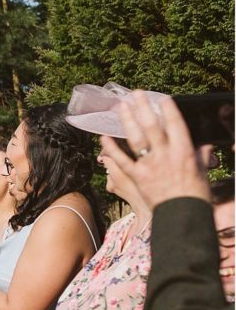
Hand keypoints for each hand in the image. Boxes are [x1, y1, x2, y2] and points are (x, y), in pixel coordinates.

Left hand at [106, 91, 211, 208]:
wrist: (182, 215)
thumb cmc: (195, 195)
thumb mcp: (202, 172)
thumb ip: (201, 156)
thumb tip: (205, 146)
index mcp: (184, 151)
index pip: (175, 125)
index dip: (168, 110)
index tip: (161, 98)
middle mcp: (165, 155)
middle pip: (152, 126)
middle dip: (143, 108)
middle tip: (135, 93)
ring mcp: (149, 165)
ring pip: (135, 139)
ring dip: (127, 121)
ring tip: (120, 107)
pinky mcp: (137, 177)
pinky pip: (121, 160)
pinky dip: (111, 149)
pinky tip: (103, 137)